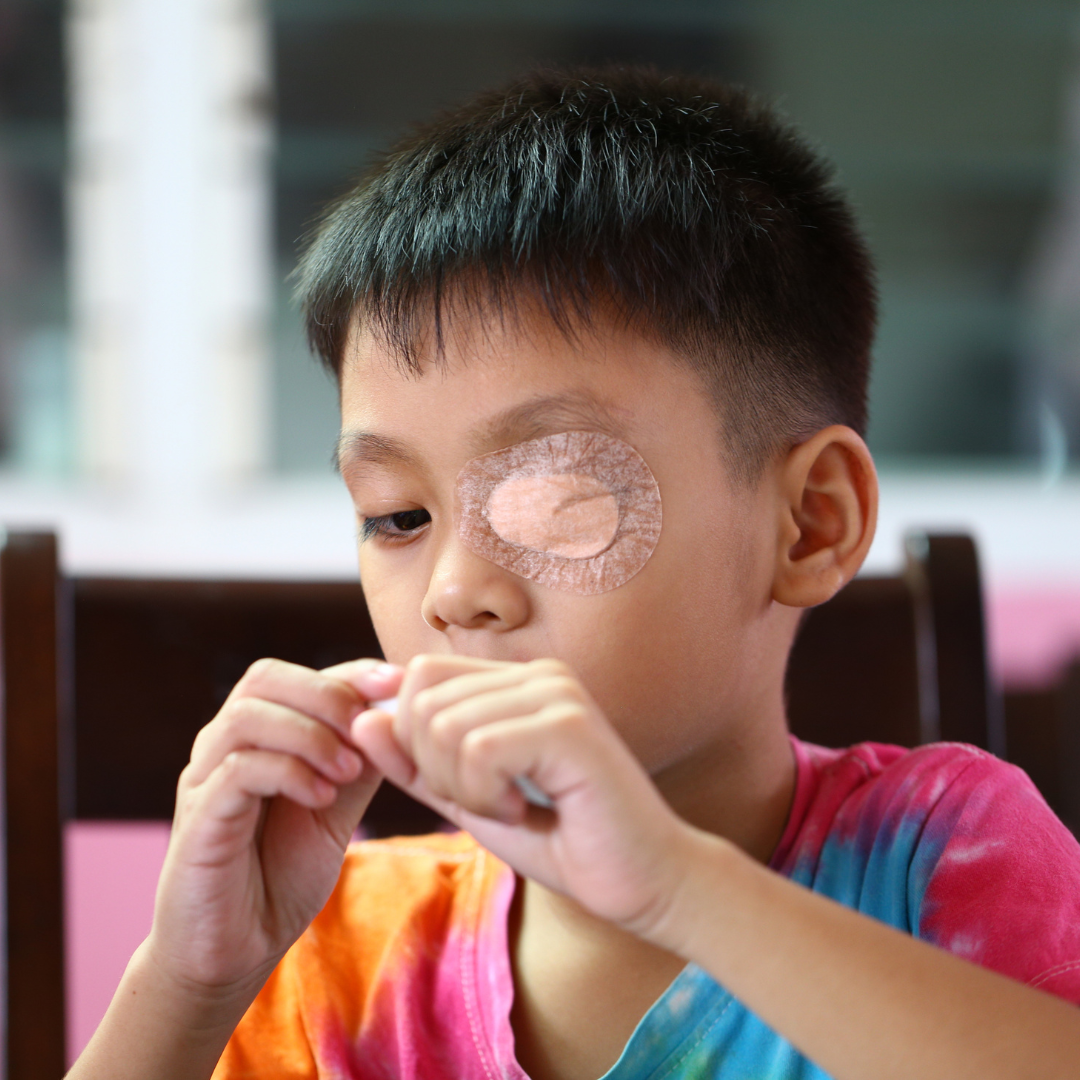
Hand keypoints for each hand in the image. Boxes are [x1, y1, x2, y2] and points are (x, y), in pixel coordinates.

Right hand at [146, 657, 402, 997]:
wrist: (235, 952)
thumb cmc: (281, 875)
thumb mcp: (335, 809)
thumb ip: (358, 763)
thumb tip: (397, 714)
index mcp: (257, 736)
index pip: (298, 677)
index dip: (350, 672)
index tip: (399, 683)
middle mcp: (223, 746)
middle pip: (264, 679)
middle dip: (327, 694)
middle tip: (369, 731)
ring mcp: (203, 779)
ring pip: (248, 716)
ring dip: (310, 735)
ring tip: (348, 772)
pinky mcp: (197, 820)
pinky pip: (236, 769)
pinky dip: (288, 772)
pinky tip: (321, 798)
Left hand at [351, 655, 694, 939]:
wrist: (643, 881)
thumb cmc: (562, 839)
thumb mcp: (469, 799)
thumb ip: (415, 761)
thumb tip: (360, 720)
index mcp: (517, 680)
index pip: (421, 675)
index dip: (412, 736)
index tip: (455, 785)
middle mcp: (538, 673)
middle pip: (423, 697)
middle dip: (432, 767)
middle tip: (487, 802)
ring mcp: (557, 692)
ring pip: (443, 723)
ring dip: (461, 786)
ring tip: (510, 805)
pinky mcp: (570, 725)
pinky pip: (478, 749)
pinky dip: (485, 795)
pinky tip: (525, 808)